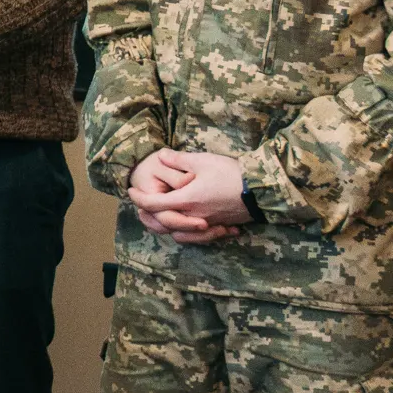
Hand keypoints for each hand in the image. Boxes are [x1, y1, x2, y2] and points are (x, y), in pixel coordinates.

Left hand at [130, 148, 250, 242]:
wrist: (262, 190)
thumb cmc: (232, 173)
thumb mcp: (202, 161)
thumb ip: (178, 159)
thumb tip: (160, 155)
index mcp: (186, 200)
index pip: (153, 204)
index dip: (138, 198)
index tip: (130, 191)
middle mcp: (194, 216)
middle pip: (162, 223)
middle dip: (148, 215)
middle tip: (141, 205)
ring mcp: (207, 224)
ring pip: (179, 234)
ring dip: (166, 227)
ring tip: (160, 215)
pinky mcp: (219, 226)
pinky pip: (197, 237)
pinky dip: (188, 233)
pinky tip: (186, 225)